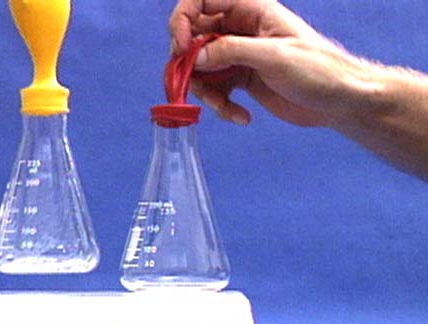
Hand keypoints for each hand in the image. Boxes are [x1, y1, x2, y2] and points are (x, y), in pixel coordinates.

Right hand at [169, 0, 380, 127]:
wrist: (339, 101)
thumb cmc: (318, 70)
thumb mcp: (273, 57)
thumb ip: (231, 51)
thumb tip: (195, 56)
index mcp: (250, 9)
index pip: (200, 0)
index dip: (182, 21)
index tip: (182, 49)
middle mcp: (240, 29)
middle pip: (193, 38)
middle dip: (190, 65)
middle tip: (197, 86)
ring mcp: (239, 55)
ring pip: (201, 68)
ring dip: (206, 92)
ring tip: (225, 108)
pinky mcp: (242, 79)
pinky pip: (216, 89)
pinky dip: (221, 106)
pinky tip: (241, 116)